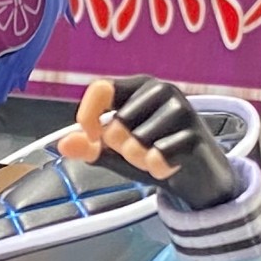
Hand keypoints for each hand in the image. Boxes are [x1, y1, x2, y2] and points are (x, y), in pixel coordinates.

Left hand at [57, 75, 240, 209]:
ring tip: (153, 158)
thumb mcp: (115, 151)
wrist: (197, 174)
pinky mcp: (195, 134)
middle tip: (136, 151)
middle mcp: (162, 90)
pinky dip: (157, 169)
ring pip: (137, 142)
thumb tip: (62, 144)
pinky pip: (158, 156)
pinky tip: (169, 166)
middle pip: (117, 124)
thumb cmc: (152, 153)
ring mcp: (182, 110)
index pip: (102, 88)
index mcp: (139, 86)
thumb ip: (88, 146)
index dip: (89, 114)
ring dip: (139, 160)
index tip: (90, 135)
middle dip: (119, 148)